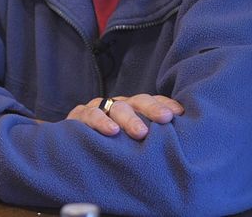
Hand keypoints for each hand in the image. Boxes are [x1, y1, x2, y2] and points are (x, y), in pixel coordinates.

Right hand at [66, 94, 183, 139]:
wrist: (72, 148)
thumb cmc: (110, 146)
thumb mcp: (130, 141)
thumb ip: (149, 140)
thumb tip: (179, 149)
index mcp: (134, 109)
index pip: (152, 102)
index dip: (165, 104)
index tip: (179, 113)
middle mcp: (119, 105)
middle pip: (138, 102)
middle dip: (152, 109)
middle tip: (165, 119)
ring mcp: (99, 108)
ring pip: (116, 107)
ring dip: (129, 118)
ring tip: (140, 132)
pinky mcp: (79, 116)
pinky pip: (90, 115)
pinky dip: (100, 121)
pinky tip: (111, 131)